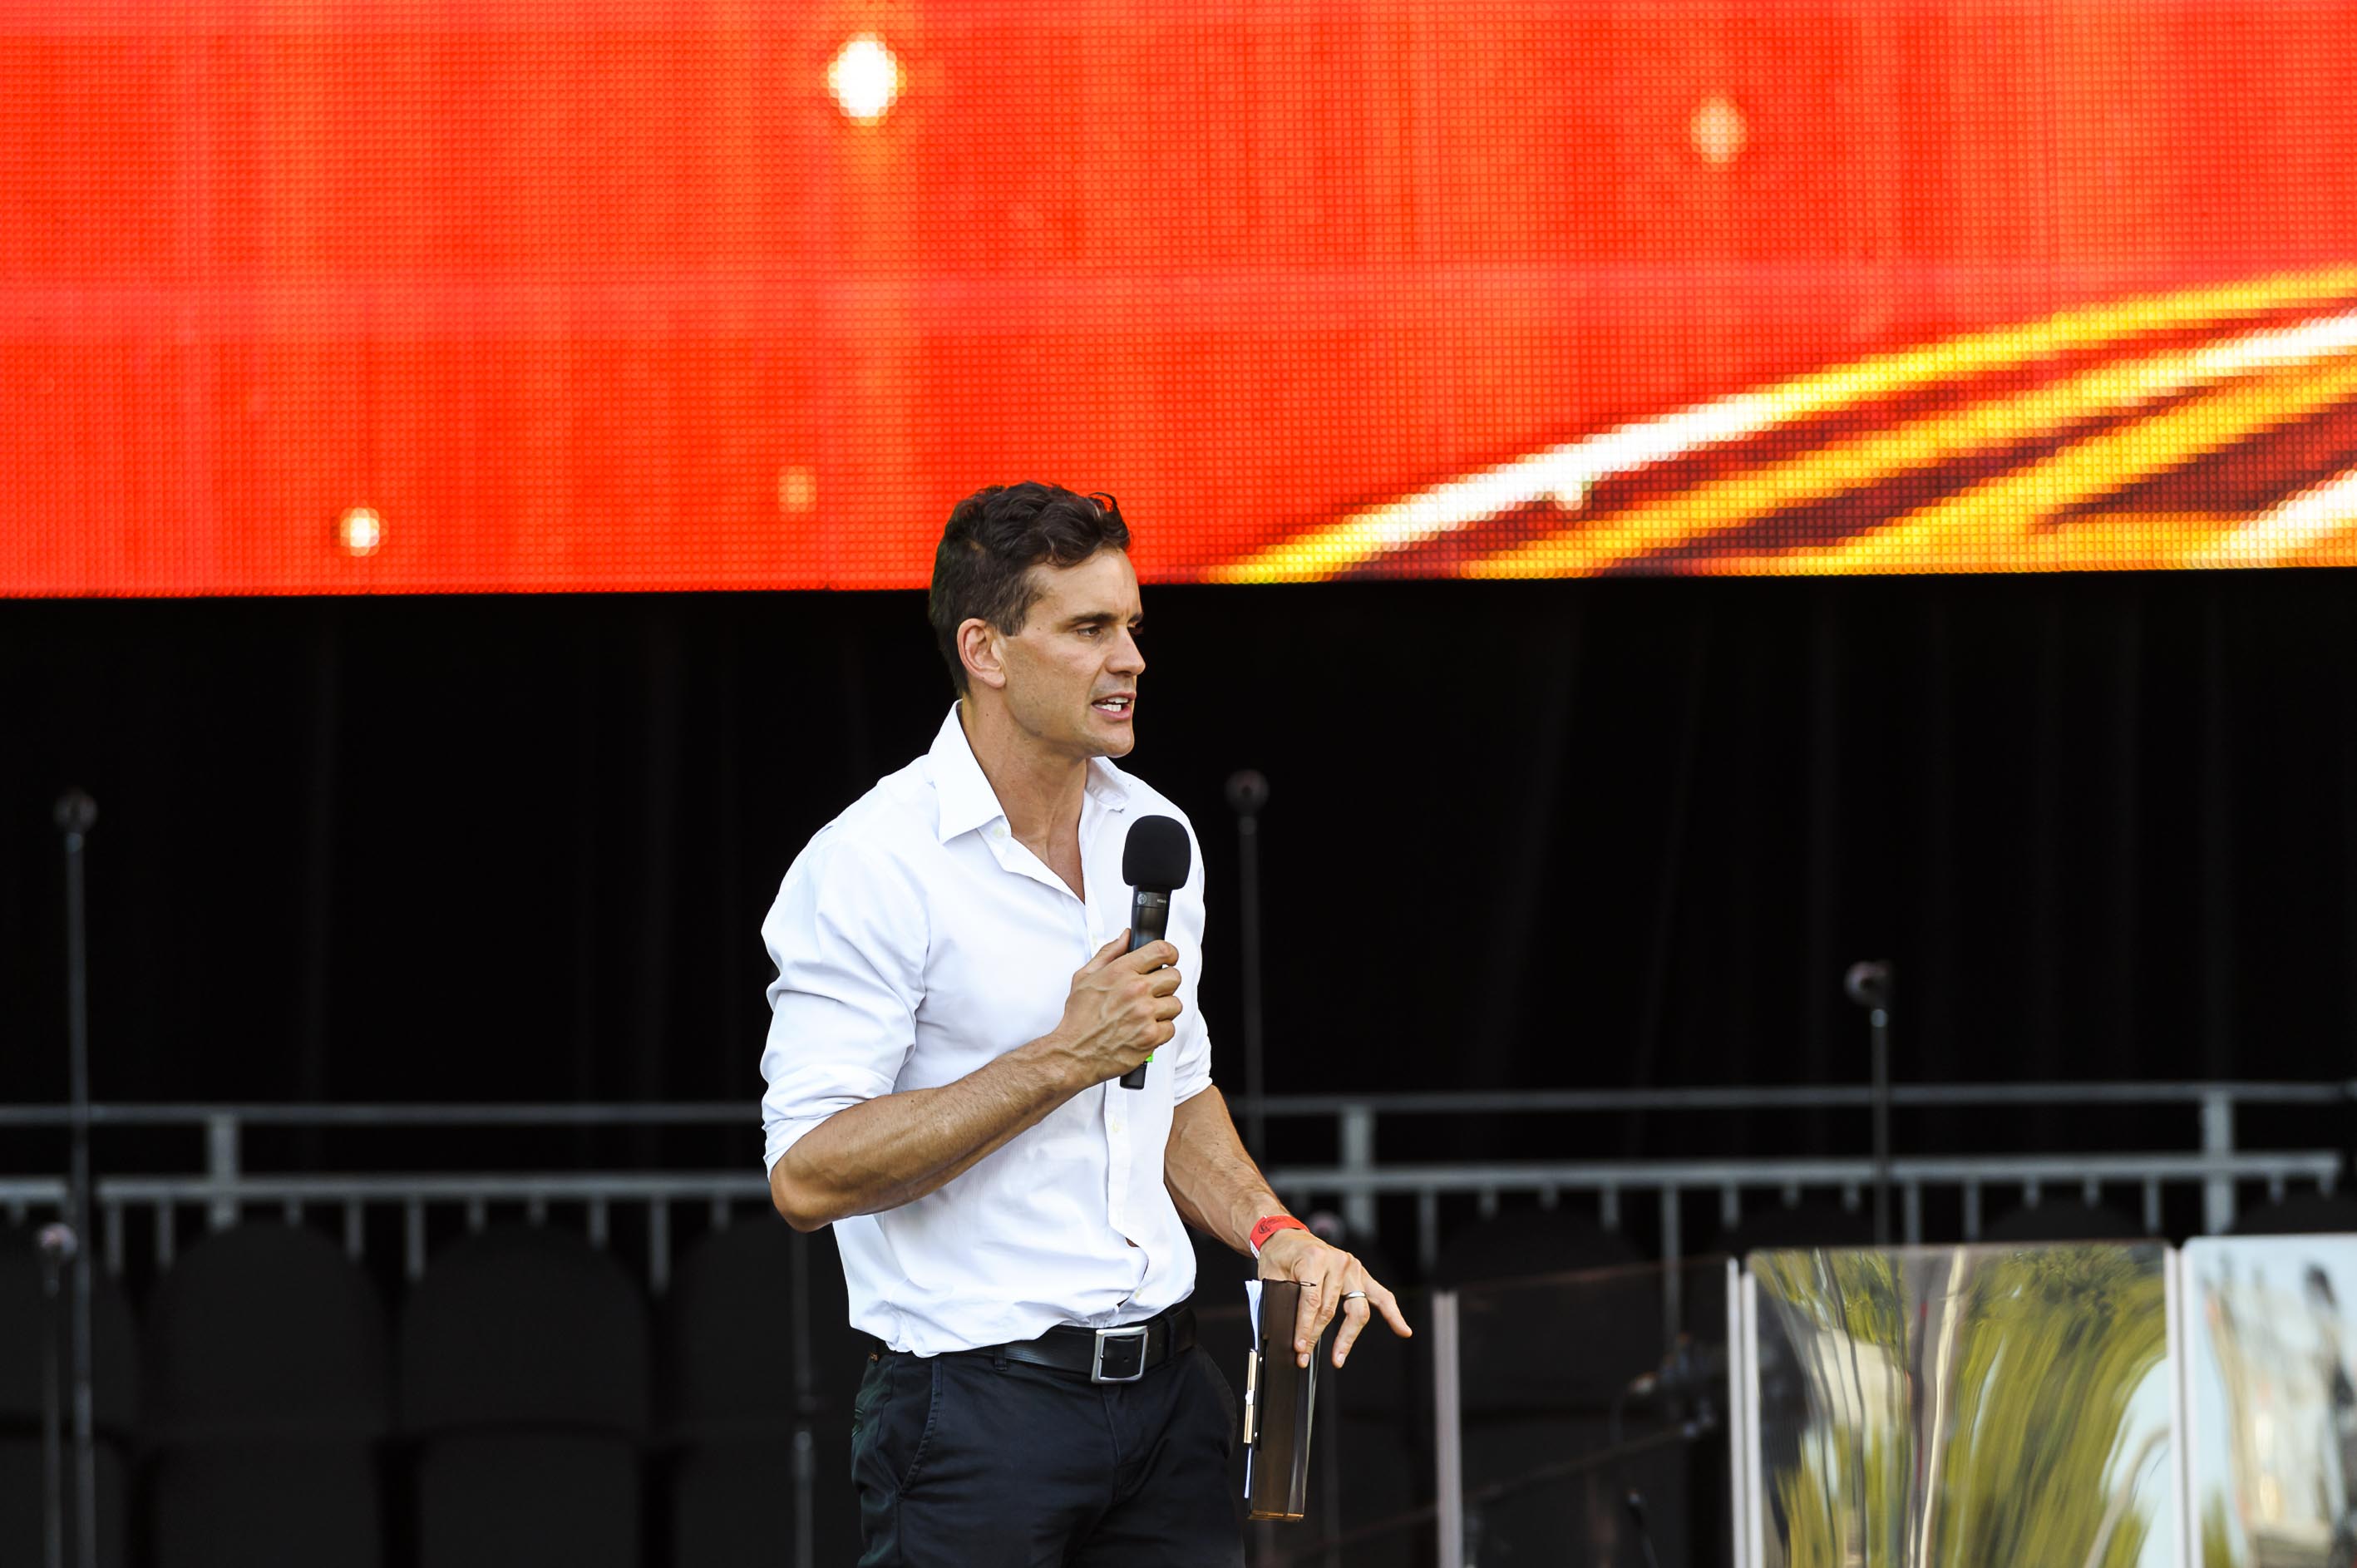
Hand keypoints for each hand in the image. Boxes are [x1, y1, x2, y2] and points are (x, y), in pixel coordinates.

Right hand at [1044, 930, 1181, 1085]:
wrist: (1074, 1052)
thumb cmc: (1079, 1018)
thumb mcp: (1085, 977)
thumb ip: (1109, 952)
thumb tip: (1126, 937)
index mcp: (1121, 972)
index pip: (1160, 951)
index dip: (1170, 953)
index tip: (1169, 958)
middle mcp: (1136, 990)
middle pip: (1174, 977)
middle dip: (1166, 984)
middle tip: (1154, 992)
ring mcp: (1145, 1013)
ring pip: (1175, 1004)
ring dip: (1164, 1009)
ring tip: (1146, 1014)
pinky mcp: (1151, 1036)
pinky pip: (1171, 1028)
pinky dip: (1160, 1031)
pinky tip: (1144, 1029)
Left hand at [1257, 1228, 1412, 1369]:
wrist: (1286, 1235)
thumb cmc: (1279, 1255)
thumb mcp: (1271, 1276)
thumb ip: (1282, 1301)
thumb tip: (1287, 1334)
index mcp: (1315, 1258)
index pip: (1312, 1302)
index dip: (1305, 1328)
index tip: (1300, 1348)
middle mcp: (1338, 1261)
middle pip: (1331, 1309)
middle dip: (1317, 1336)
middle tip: (1305, 1357)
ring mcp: (1352, 1267)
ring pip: (1356, 1309)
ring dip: (1347, 1337)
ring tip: (1338, 1357)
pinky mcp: (1361, 1274)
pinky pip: (1381, 1296)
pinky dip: (1393, 1314)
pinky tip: (1403, 1330)